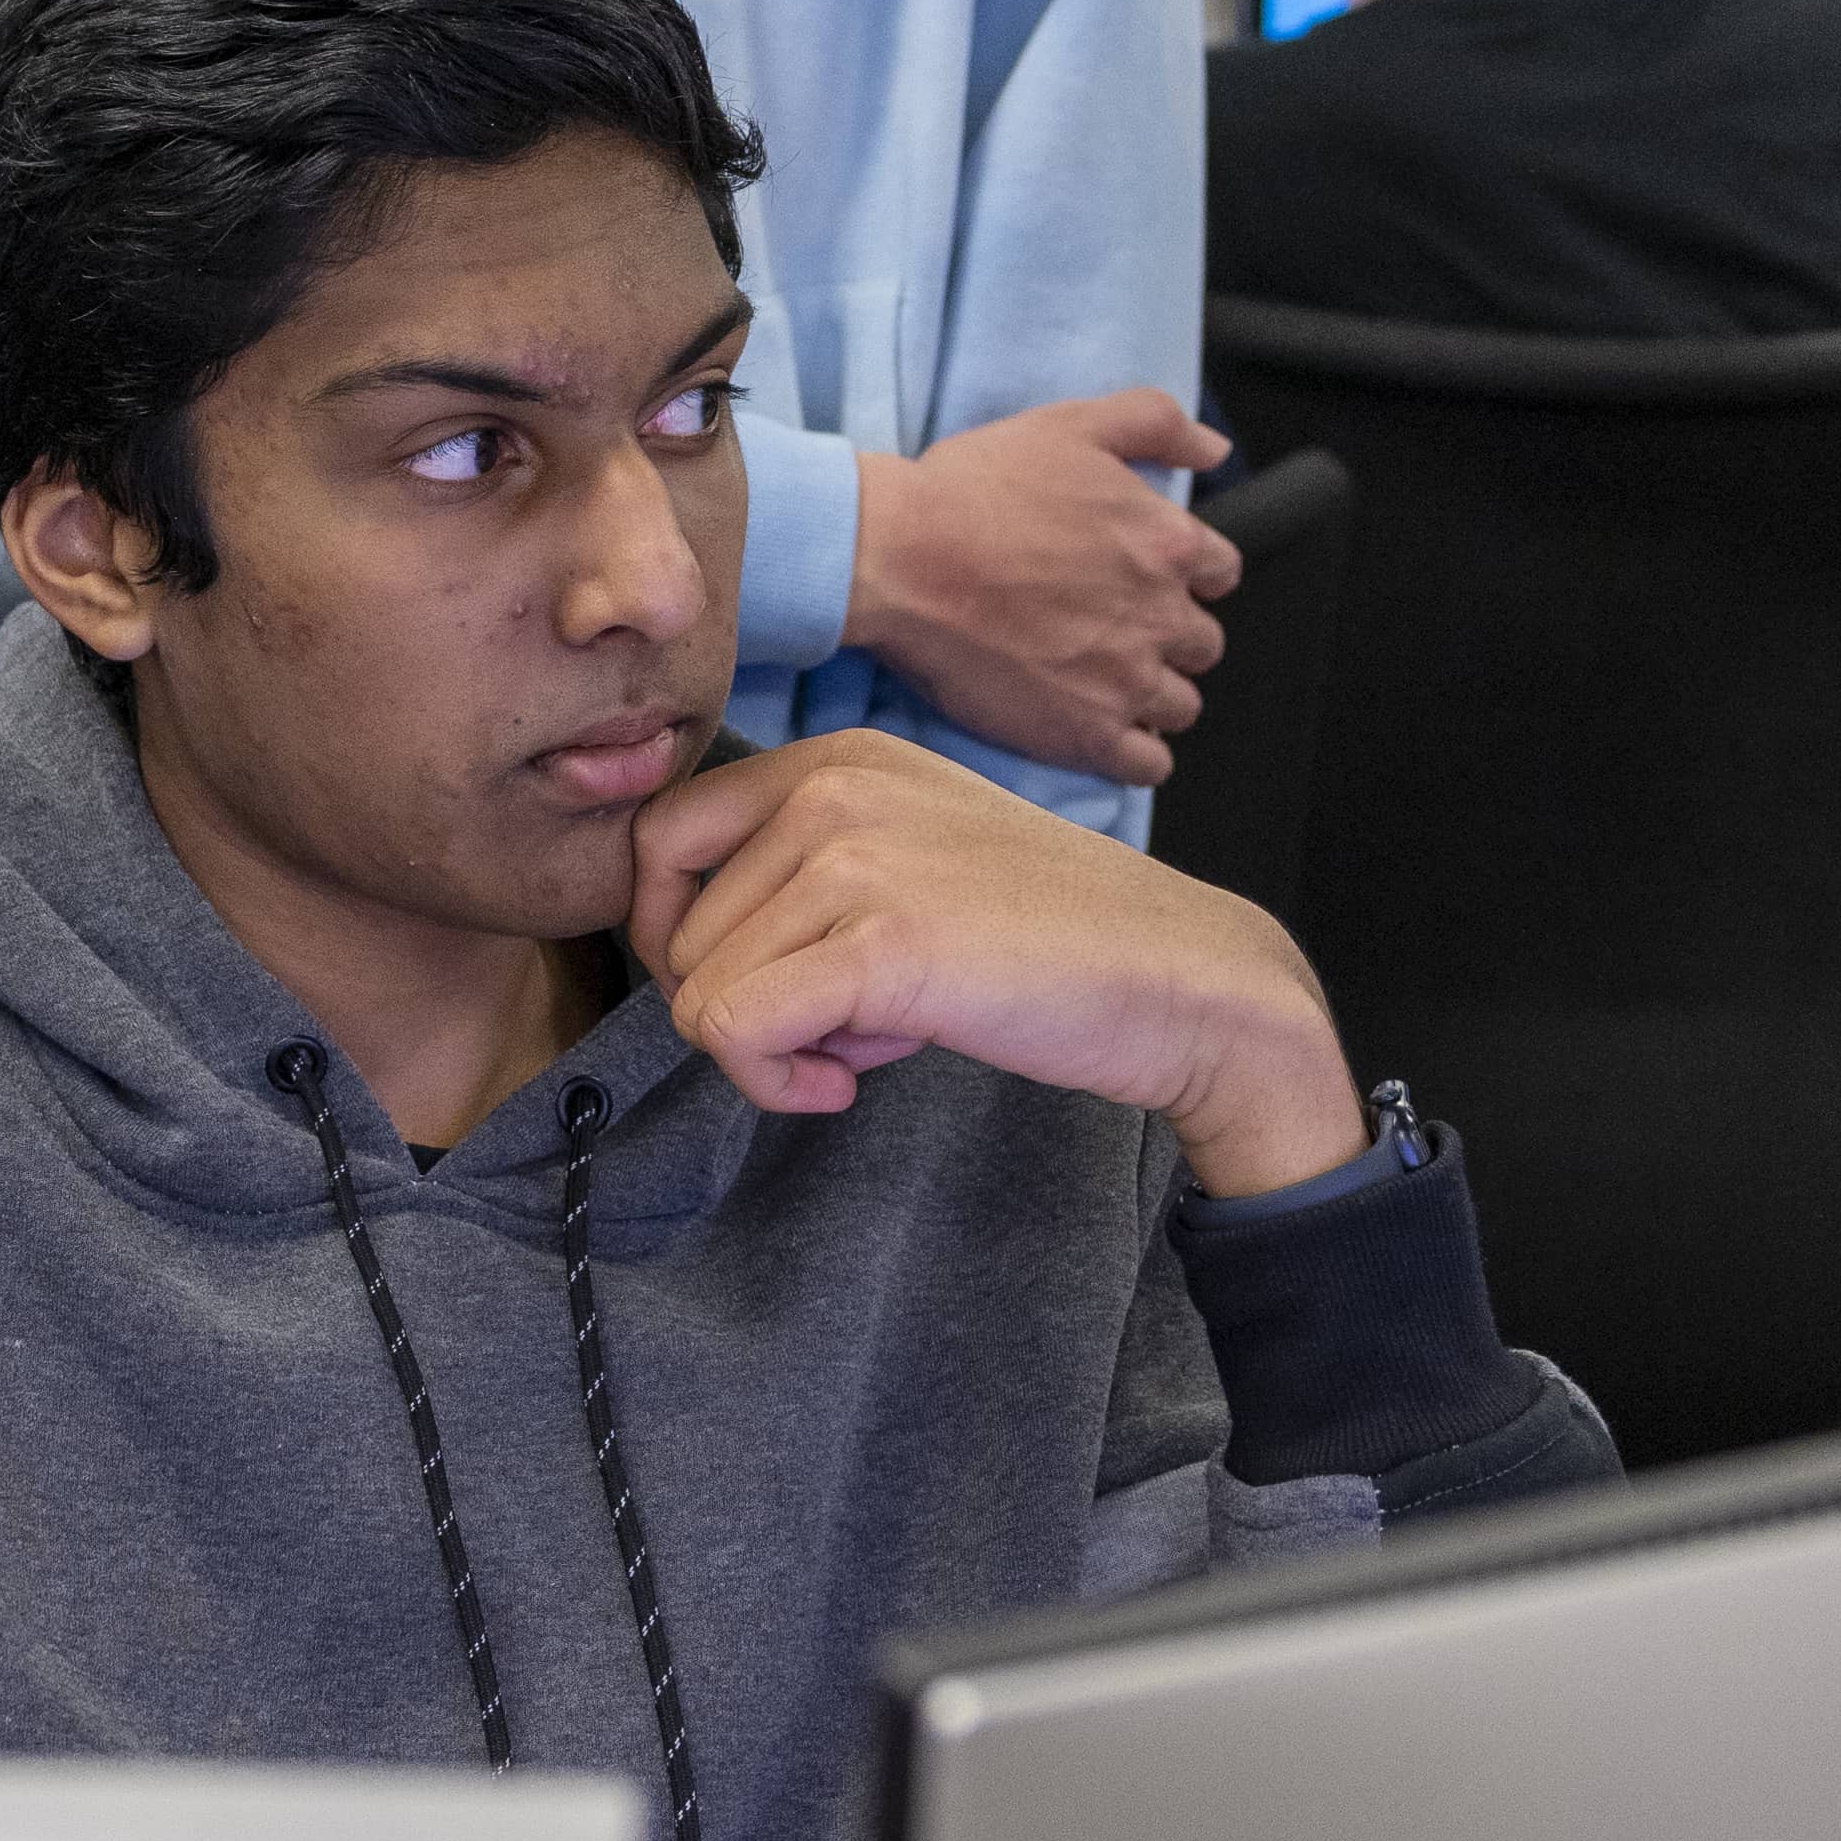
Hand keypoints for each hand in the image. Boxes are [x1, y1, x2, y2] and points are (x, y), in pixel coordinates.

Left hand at [627, 730, 1367, 1196]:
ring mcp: (852, 857)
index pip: (662, 839)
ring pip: (696, 990)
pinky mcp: (878, 942)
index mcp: (835, 756)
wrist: (1179, 977)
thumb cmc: (1047, 940)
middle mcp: (830, 785)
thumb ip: (804, 878)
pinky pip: (732, 1032)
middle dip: (743, 999)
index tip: (758, 986)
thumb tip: (690, 961)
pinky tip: (850, 1084)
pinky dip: (773, 1082)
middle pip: (672, 928)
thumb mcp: (911, 860)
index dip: (683, 935)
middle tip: (845, 1017)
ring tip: (876, 1036)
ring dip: (771, 1047)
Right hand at [840, 390, 1240, 789]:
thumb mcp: (1072, 425)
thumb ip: (1156, 424)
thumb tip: (1215, 448)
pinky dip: (1133, 753)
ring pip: (1179, 706)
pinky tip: (1096, 728)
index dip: (1184, 575)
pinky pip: (1148, 765)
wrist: (898, 556)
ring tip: (1096, 681)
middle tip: (1108, 627)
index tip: (1142, 577)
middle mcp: (1161, 616)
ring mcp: (1126, 681)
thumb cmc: (974, 489)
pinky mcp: (1086, 734)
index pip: (1221, 573)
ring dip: (1150, 695)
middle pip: (1201, 644)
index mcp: (1167, 543)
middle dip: (1165, 637)